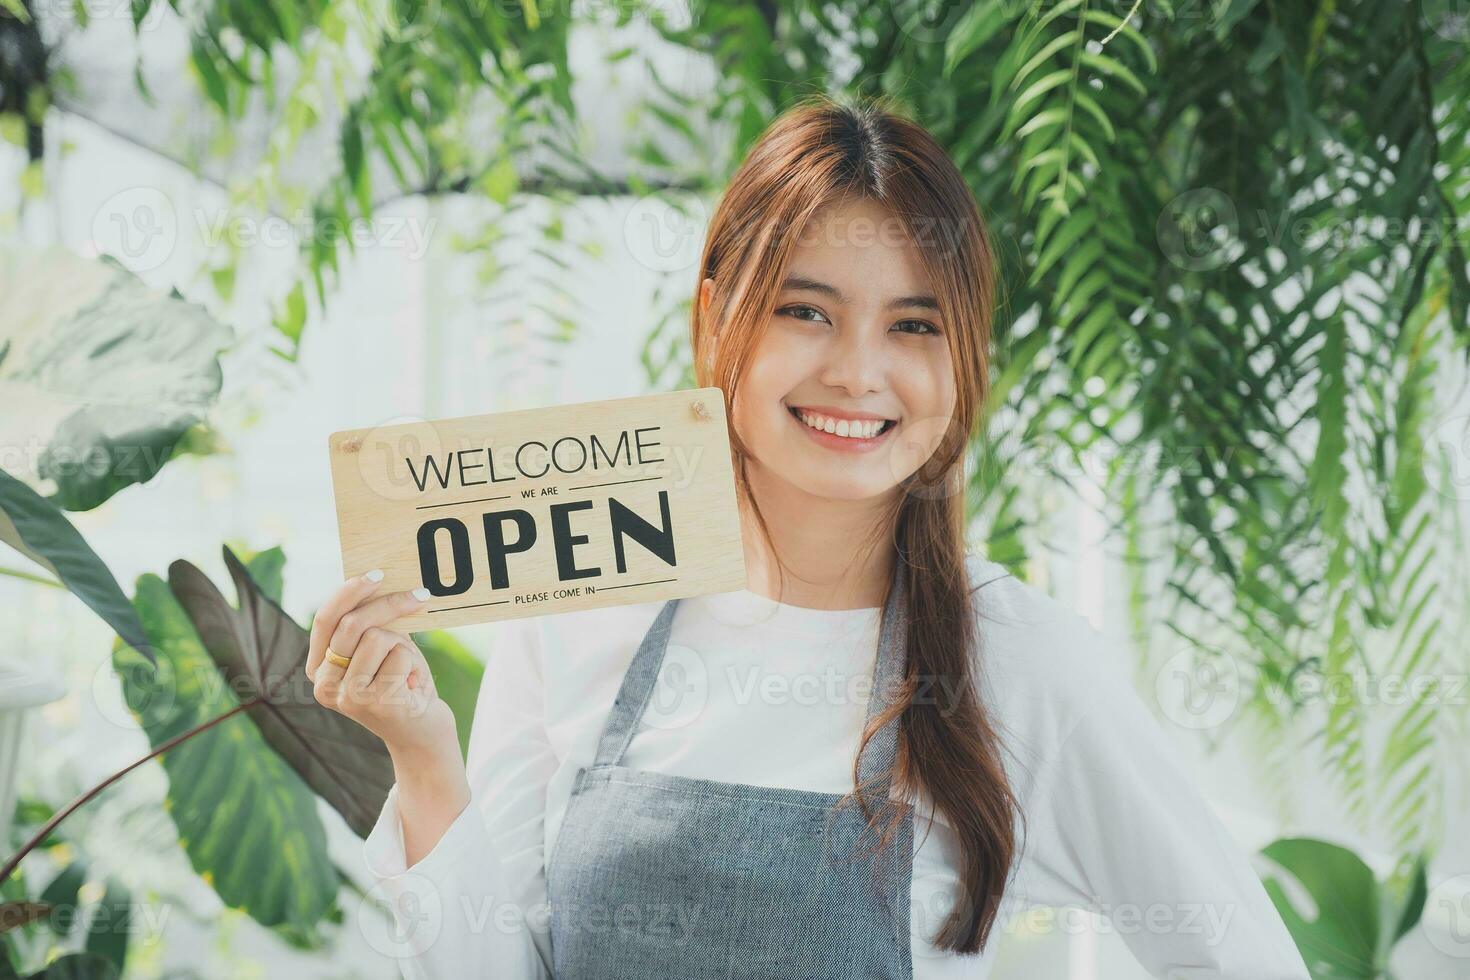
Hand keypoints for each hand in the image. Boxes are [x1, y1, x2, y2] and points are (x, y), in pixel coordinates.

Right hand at [305, 571, 457, 762]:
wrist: (423, 734)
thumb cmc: (402, 683)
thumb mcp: (382, 650)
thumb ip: (370, 625)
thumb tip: (376, 579)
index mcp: (320, 668)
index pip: (325, 620)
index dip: (349, 592)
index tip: (377, 573)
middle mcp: (325, 685)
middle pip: (352, 623)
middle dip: (389, 603)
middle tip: (420, 595)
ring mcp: (348, 697)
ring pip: (378, 637)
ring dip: (404, 645)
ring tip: (406, 669)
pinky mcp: (374, 703)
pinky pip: (400, 656)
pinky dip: (414, 664)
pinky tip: (412, 687)